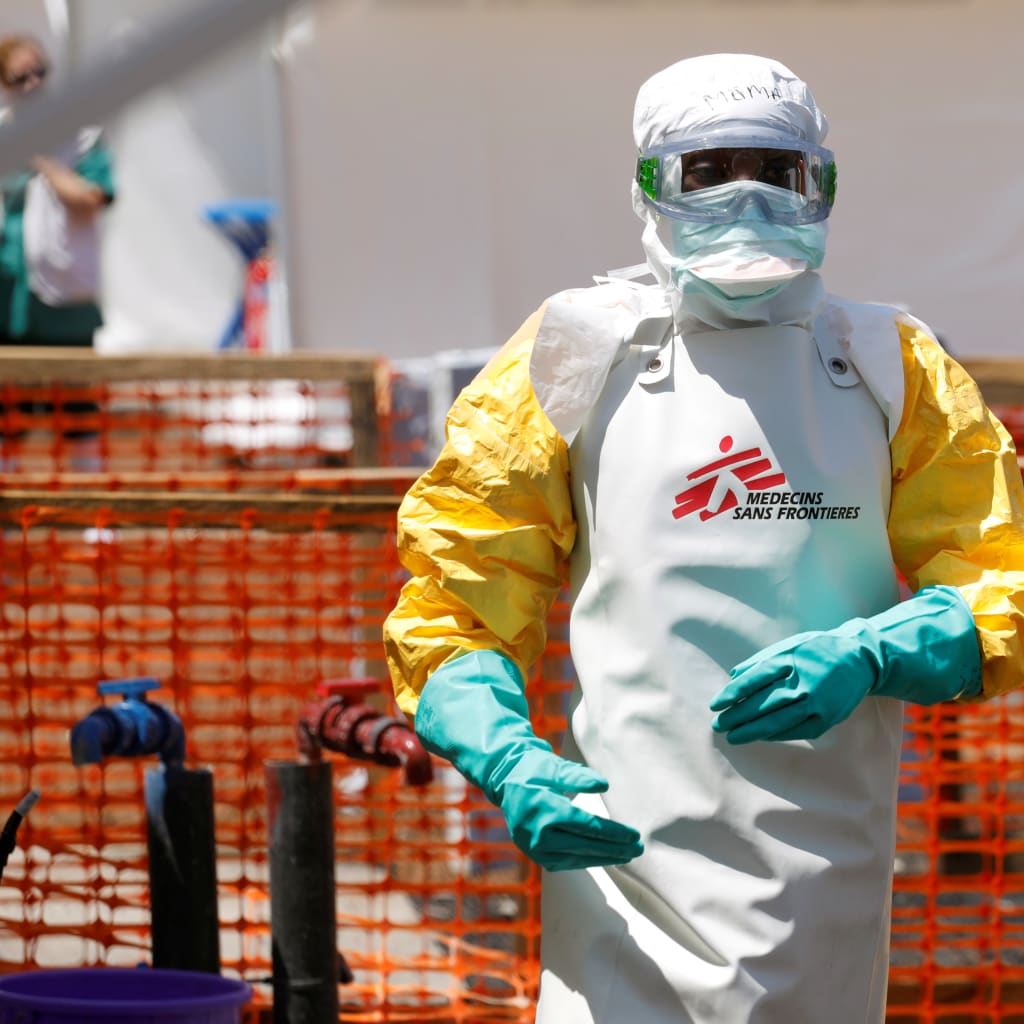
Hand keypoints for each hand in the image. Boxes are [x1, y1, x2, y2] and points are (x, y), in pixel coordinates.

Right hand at [495, 748, 643, 870]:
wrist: (505, 780)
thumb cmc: (534, 769)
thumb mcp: (554, 766)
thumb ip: (578, 776)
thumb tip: (604, 784)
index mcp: (544, 810)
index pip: (587, 827)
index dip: (613, 833)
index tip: (634, 835)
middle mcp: (537, 834)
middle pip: (584, 845)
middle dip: (614, 849)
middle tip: (638, 849)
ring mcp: (533, 847)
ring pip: (576, 858)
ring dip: (603, 858)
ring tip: (626, 856)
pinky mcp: (534, 853)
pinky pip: (565, 862)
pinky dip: (586, 860)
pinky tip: (603, 857)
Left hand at [710, 587, 981, 743]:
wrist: (860, 659)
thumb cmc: (817, 650)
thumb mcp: (790, 646)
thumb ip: (761, 661)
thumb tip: (733, 676)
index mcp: (791, 660)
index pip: (754, 679)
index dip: (733, 693)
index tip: (716, 704)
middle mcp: (803, 682)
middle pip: (763, 703)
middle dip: (737, 716)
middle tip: (718, 724)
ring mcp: (817, 702)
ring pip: (778, 722)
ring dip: (752, 731)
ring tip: (733, 736)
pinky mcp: (828, 717)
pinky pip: (796, 730)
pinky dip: (775, 734)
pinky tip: (760, 736)